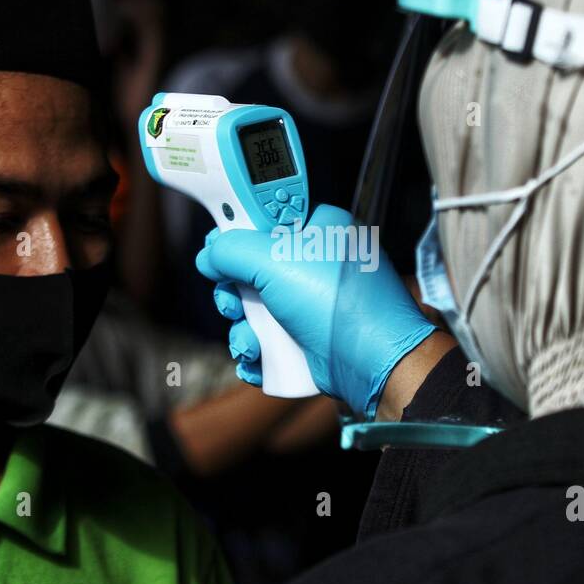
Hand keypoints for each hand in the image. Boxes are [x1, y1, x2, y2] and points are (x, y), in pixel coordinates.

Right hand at [195, 204, 436, 417]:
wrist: (375, 363)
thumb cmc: (338, 303)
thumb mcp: (276, 260)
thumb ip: (233, 249)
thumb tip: (208, 255)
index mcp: (319, 230)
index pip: (266, 219)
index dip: (239, 233)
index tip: (221, 246)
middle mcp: (316, 265)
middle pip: (251, 270)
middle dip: (234, 294)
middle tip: (233, 304)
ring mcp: (313, 305)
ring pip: (255, 311)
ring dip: (242, 330)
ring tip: (252, 344)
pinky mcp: (309, 340)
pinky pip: (268, 342)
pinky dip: (257, 353)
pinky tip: (258, 360)